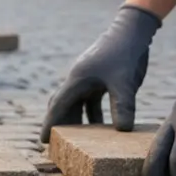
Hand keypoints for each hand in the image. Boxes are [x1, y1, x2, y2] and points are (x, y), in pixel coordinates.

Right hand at [40, 5, 160, 142]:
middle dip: (60, 124)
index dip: (50, 124)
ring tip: (79, 141)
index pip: (58, 106)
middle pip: (63, 106)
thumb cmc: (124, 53)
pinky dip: (93, 114)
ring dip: (77, 121)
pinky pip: (91, 101)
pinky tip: (103, 127)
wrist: (132, 31)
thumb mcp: (125, 82)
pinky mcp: (100, 79)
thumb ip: (123, 106)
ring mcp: (89, 79)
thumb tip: (123, 130)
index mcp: (77, 80)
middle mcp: (79, 80)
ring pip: (77, 104)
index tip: (43, 141)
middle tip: (57, 144)